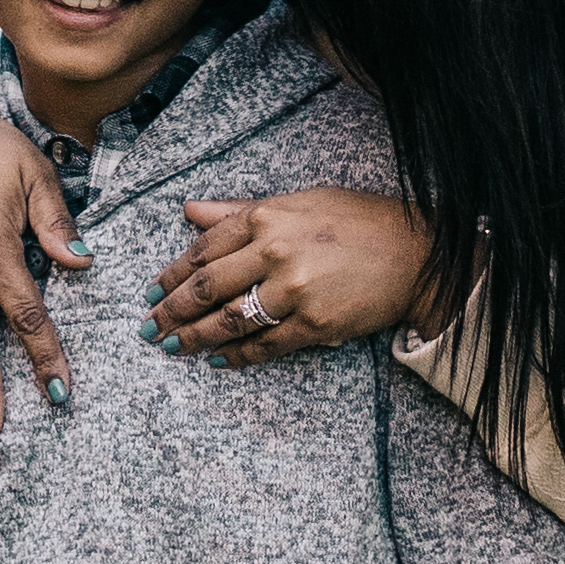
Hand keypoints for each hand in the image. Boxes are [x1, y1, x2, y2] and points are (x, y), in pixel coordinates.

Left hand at [154, 188, 434, 367]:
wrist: (416, 255)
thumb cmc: (359, 222)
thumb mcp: (300, 202)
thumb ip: (241, 211)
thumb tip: (190, 210)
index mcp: (267, 217)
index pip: (203, 249)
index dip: (171, 273)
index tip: (151, 291)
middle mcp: (274, 252)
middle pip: (205, 287)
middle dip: (170, 311)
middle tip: (148, 327)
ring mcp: (293, 291)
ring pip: (227, 320)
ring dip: (193, 338)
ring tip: (171, 347)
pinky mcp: (313, 325)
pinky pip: (263, 345)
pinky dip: (235, 356)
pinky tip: (216, 361)